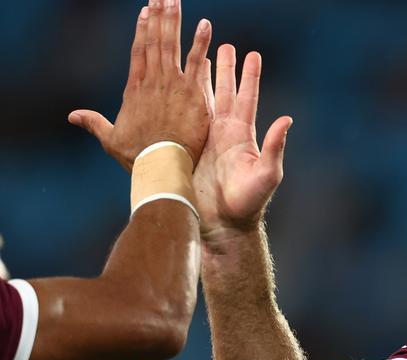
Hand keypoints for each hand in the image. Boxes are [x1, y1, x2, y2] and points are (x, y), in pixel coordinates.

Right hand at [68, 0, 212, 170]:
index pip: (139, 52)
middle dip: (158, 17)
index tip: (146, 11)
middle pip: (154, 42)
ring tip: (176, 0)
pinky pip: (196, 62)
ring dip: (174, 21)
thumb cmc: (138, 157)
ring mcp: (172, 85)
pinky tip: (205, 24)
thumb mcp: (111, 138)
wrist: (160, 168)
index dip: (142, 30)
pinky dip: (200, 43)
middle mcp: (152, 82)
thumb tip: (73, 116)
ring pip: (172, 45)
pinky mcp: (192, 93)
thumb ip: (94, 123)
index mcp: (134, 89)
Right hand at [193, 44, 292, 233]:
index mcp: (243, 136)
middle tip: (225, 44)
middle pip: (225, 93)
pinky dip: (182, 101)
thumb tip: (287, 119)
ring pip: (203, 102)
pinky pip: (184, 119)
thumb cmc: (249, 202)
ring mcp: (206, 140)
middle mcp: (225, 134)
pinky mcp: (188, 149)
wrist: (222, 224)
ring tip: (200, 56)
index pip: (247, 98)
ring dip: (202, 80)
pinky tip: (178, 86)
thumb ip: (276, 147)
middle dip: (225, 69)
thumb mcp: (267, 174)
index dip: (249, 76)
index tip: (252, 53)